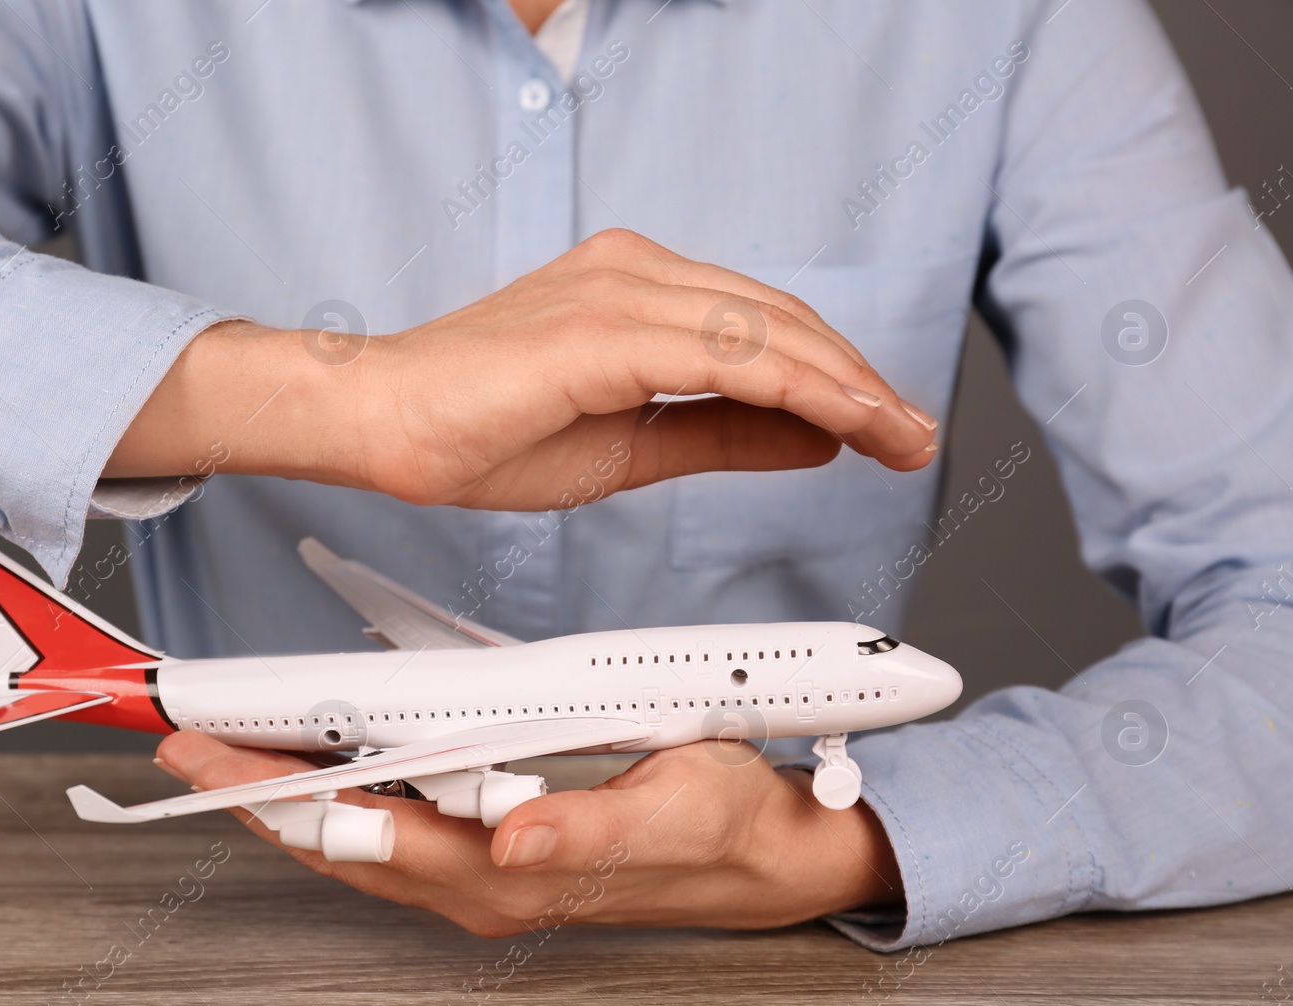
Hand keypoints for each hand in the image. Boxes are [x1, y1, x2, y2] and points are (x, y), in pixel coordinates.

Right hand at [107, 229, 938, 507]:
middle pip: (781, 320)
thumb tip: (810, 437)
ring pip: (768, 330)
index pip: (763, 326)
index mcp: (633, 293)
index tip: (885, 424)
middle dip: (859, 380)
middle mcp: (634, 274)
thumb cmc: (476, 432)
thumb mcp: (630, 445)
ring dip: (848, 384)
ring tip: (900, 435)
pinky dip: (798, 387)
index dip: (836, 376)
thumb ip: (721, 434)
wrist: (379, 423)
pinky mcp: (603, 326)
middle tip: (912, 434)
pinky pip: (727, 354)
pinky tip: (844, 420)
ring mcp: (619, 291)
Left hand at [152, 730, 904, 936]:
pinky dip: (344, 799)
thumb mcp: (674, 812)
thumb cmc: (724, 825)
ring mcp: (486, 873)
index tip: (209, 757)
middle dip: (255, 797)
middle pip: (340, 843)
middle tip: (185, 745)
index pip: (361, 836)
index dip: (274, 797)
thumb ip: (589, 831)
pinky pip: (398, 832)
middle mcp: (482, 884)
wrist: (772, 854)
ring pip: (360, 842)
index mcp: (509, 876)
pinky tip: (323, 772)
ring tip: (231, 752)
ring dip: (289, 799)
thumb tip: (510, 838)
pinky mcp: (499, 853)